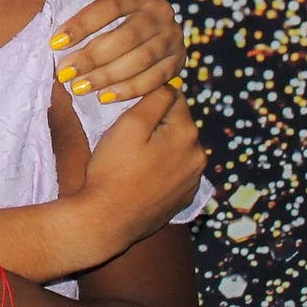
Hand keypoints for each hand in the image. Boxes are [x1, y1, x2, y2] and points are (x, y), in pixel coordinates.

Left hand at [52, 0, 185, 101]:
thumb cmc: (111, 1)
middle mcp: (162, 10)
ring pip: (140, 60)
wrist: (144, 19)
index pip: (111, 5)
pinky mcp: (178, 60)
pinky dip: (129, 90)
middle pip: (126, 37)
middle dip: (92, 57)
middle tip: (64, 72)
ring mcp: (173, 36)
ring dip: (107, 76)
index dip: (83, 23)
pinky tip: (103, 97)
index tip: (55, 42)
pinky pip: (155, 79)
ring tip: (78, 87)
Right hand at [73, 86, 205, 251]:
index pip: (174, 97)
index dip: (149, 98)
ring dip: (161, 145)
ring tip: (133, 157)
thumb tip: (171, 85)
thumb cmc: (113, 170)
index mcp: (187, 133)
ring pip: (178, 147)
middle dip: (158, 123)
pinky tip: (142, 175)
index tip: (129, 110)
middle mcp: (199, 155)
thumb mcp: (129, 125)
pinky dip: (163, 167)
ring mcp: (193, 180)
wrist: (107, 220)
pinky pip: (176, 171)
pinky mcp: (184, 198)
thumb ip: (154, 99)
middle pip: (178, 123)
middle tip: (128, 135)